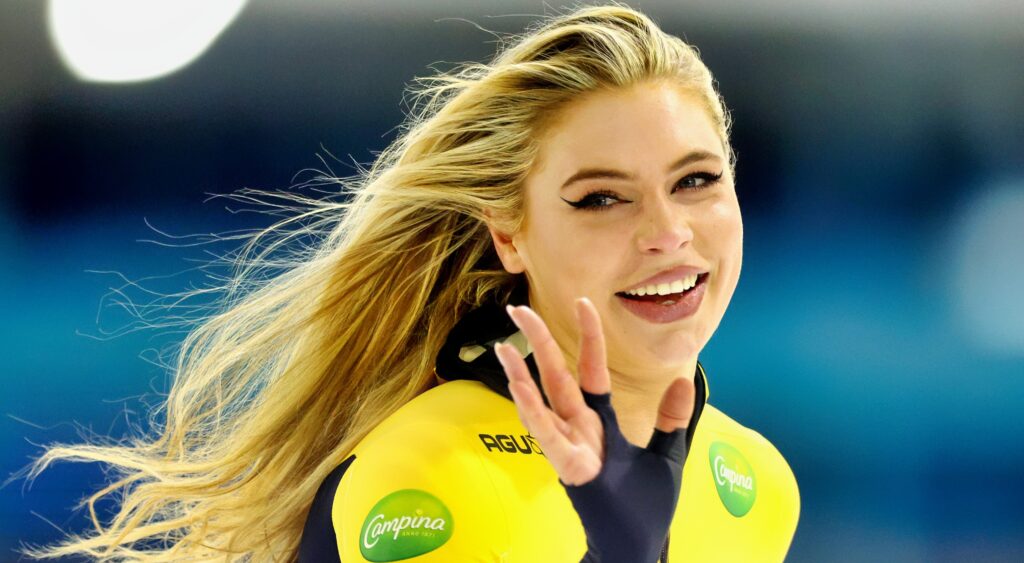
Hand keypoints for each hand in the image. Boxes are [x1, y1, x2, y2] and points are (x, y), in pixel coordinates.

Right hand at [494, 297, 695, 485]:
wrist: (638, 545)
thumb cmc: (646, 505)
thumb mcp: (667, 455)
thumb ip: (672, 418)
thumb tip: (684, 378)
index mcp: (601, 422)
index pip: (592, 369)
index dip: (589, 336)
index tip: (584, 302)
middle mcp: (580, 430)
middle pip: (556, 376)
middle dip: (538, 342)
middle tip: (517, 308)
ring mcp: (572, 448)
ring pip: (542, 403)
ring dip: (521, 375)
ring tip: (503, 346)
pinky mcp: (571, 468)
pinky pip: (549, 436)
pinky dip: (533, 411)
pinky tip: (518, 387)